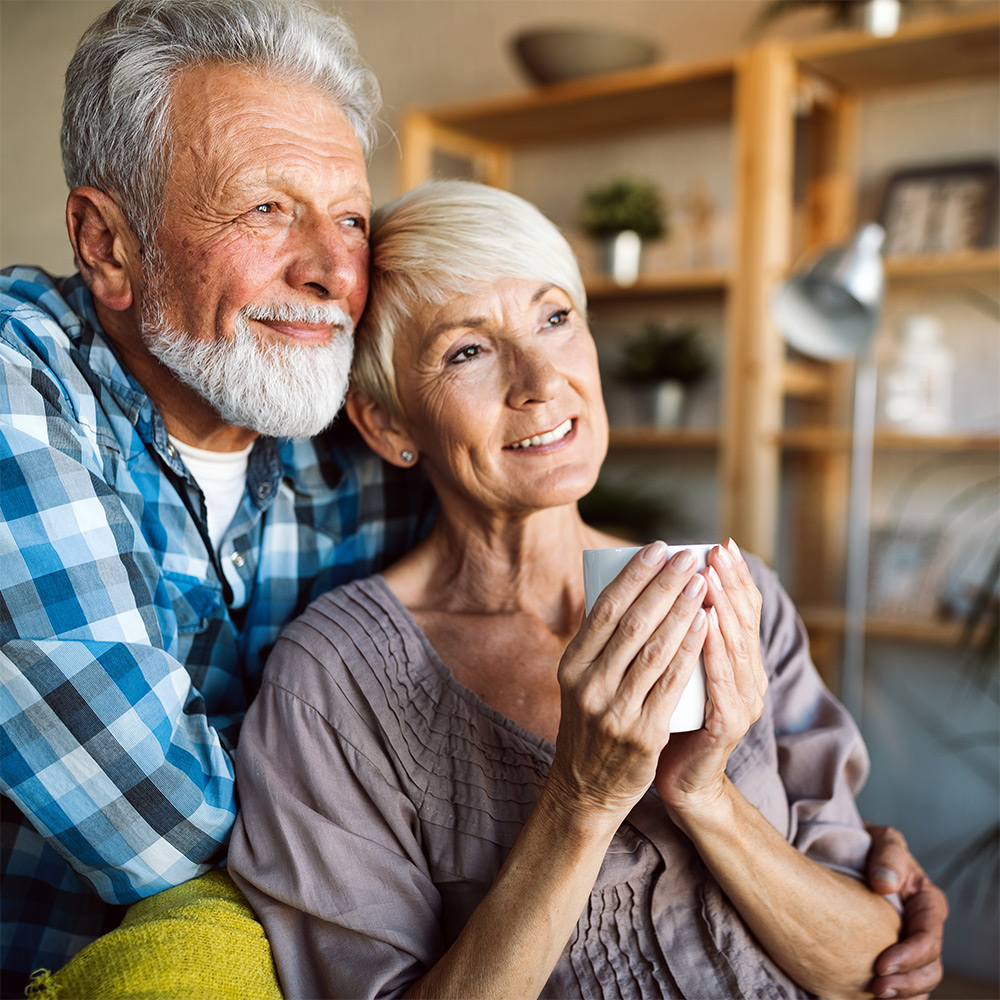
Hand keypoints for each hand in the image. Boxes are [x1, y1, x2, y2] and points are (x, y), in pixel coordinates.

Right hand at [550, 542, 707, 825]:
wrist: (586, 789)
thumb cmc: (590, 725)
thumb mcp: (579, 683)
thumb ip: (599, 646)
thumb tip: (630, 591)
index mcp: (571, 665)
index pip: (603, 610)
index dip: (633, 576)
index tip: (657, 548)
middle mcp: (588, 685)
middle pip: (631, 624)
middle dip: (663, 585)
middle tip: (688, 558)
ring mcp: (615, 711)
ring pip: (654, 650)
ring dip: (681, 611)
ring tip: (701, 582)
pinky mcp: (643, 735)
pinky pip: (671, 684)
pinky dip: (690, 651)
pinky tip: (706, 626)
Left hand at [654, 540, 767, 816]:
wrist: (679, 780)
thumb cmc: (669, 716)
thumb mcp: (675, 668)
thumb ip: (675, 635)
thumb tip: (649, 586)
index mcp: (738, 661)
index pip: (742, 609)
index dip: (734, 576)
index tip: (718, 543)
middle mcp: (749, 677)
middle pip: (743, 620)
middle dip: (728, 581)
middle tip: (714, 550)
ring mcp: (742, 701)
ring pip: (734, 644)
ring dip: (721, 606)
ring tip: (707, 574)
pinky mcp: (727, 724)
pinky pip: (721, 681)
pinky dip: (713, 649)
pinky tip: (705, 624)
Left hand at [865, 823, 947, 998]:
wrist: (851, 849)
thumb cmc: (872, 845)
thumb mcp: (884, 840)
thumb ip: (888, 856)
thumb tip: (884, 882)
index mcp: (927, 905)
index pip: (929, 940)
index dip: (910, 956)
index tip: (881, 965)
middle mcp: (923, 929)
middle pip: (929, 969)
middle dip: (907, 984)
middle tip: (877, 989)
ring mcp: (909, 945)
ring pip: (919, 982)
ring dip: (902, 995)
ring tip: (874, 997)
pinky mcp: (892, 953)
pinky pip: (901, 982)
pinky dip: (895, 995)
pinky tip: (868, 998)